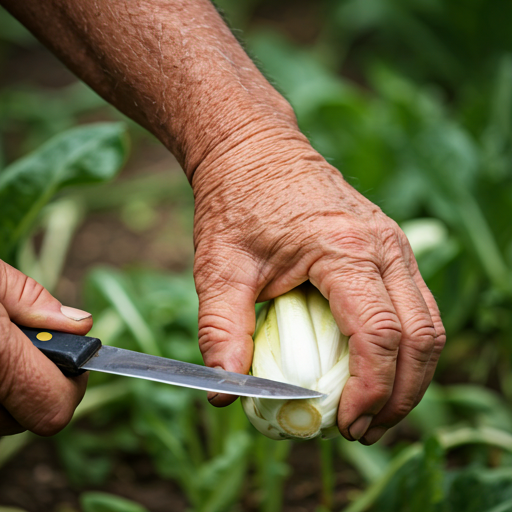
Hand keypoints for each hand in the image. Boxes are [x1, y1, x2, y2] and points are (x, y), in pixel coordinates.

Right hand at [0, 261, 92, 435]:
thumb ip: (33, 300)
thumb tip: (80, 324)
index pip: (57, 407)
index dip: (72, 381)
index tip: (70, 353)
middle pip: (33, 415)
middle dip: (40, 379)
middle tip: (22, 342)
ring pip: (8, 416)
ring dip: (14, 385)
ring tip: (0, 343)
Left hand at [192, 128, 445, 444]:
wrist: (254, 151)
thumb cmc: (236, 203)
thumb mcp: (219, 268)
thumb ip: (221, 331)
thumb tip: (225, 394)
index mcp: (344, 249)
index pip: (379, 335)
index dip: (370, 390)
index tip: (348, 425)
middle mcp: (383, 245)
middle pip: (421, 337)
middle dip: (401, 395)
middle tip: (365, 430)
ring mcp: (393, 244)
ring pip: (428, 324)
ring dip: (410, 375)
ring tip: (376, 411)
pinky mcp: (389, 248)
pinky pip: (414, 307)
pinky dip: (405, 347)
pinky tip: (377, 369)